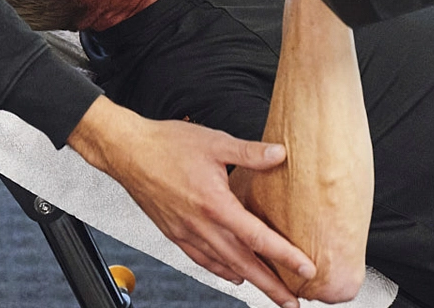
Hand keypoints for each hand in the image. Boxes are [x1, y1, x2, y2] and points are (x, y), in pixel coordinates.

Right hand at [68, 98, 313, 307]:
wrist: (127, 151)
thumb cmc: (166, 144)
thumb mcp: (214, 142)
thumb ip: (250, 152)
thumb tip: (280, 154)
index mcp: (214, 203)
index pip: (256, 237)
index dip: (284, 255)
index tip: (306, 269)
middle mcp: (200, 225)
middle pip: (243, 263)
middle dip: (271, 285)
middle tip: (292, 302)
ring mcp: (185, 232)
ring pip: (224, 266)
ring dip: (250, 282)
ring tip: (270, 292)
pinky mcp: (174, 233)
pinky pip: (202, 260)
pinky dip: (221, 271)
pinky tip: (233, 275)